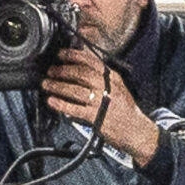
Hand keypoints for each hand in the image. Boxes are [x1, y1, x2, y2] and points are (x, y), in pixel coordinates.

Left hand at [42, 47, 160, 162]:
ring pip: (75, 90)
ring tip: (46, 84)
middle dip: (62, 70)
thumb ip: (102, 77)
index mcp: (113, 78)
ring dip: (57, 86)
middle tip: (50, 71)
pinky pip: (74, 108)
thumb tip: (80, 67)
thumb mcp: (118, 88)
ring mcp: (101, 102)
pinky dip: (61, 104)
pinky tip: (52, 101)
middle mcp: (107, 87)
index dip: (73, 55)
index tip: (61, 54)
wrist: (137, 131)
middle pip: (80, 74)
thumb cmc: (126, 111)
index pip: (91, 61)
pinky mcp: (96, 116)